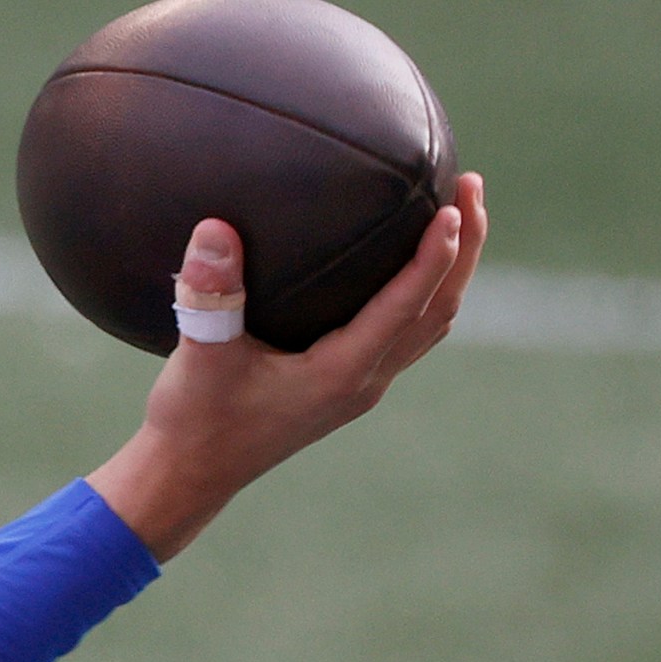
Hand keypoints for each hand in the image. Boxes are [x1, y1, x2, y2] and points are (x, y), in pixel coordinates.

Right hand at [87, 171, 488, 560]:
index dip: (434, 256)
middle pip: (439, 311)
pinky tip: (405, 262)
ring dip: (452, 269)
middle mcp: (363, 381)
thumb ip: (209, 294)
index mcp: (339, 374)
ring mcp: (359, 386)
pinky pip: (405, 331)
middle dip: (464, 249)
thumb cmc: (194, 421)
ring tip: (458, 214)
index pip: (405, 307)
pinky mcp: (345, 385)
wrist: (190, 475)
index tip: (453, 207)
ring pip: (429, 323)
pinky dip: (422, 291)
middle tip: (470, 186)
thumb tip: (215, 228)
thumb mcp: (198, 355)